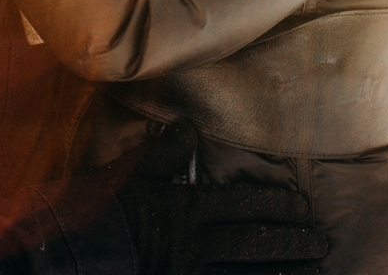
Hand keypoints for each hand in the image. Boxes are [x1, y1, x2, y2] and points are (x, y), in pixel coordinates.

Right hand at [103, 122, 324, 274]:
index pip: (242, 206)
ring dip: (281, 271)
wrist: (67, 251)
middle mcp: (195, 245)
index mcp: (184, 210)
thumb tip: (190, 128)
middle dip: (291, 242)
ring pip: (246, 274)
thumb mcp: (125, 172)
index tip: (302, 204)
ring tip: (311, 270)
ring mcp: (189, 273)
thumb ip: (162, 152)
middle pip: (254, 243)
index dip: (275, 205)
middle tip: (321, 241)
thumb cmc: (95, 208)